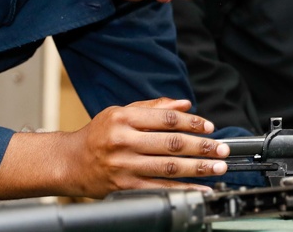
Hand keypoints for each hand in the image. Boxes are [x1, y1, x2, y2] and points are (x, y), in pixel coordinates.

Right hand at [0, 97, 229, 199]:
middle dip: (202, 147)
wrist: (69, 163)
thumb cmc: (98, 135)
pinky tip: (200, 189)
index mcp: (123, 118)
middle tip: (223, 149)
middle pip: (171, 143)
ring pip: (168, 167)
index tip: (210, 127)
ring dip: (198, 168)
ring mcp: (123, 165)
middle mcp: (123, 141)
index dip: (192, 123)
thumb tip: (185, 104)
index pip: (165, 119)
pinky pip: (159, 188)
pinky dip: (182, 189)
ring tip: (218, 167)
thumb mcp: (121, 112)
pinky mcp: (124, 186)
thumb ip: (154, 107)